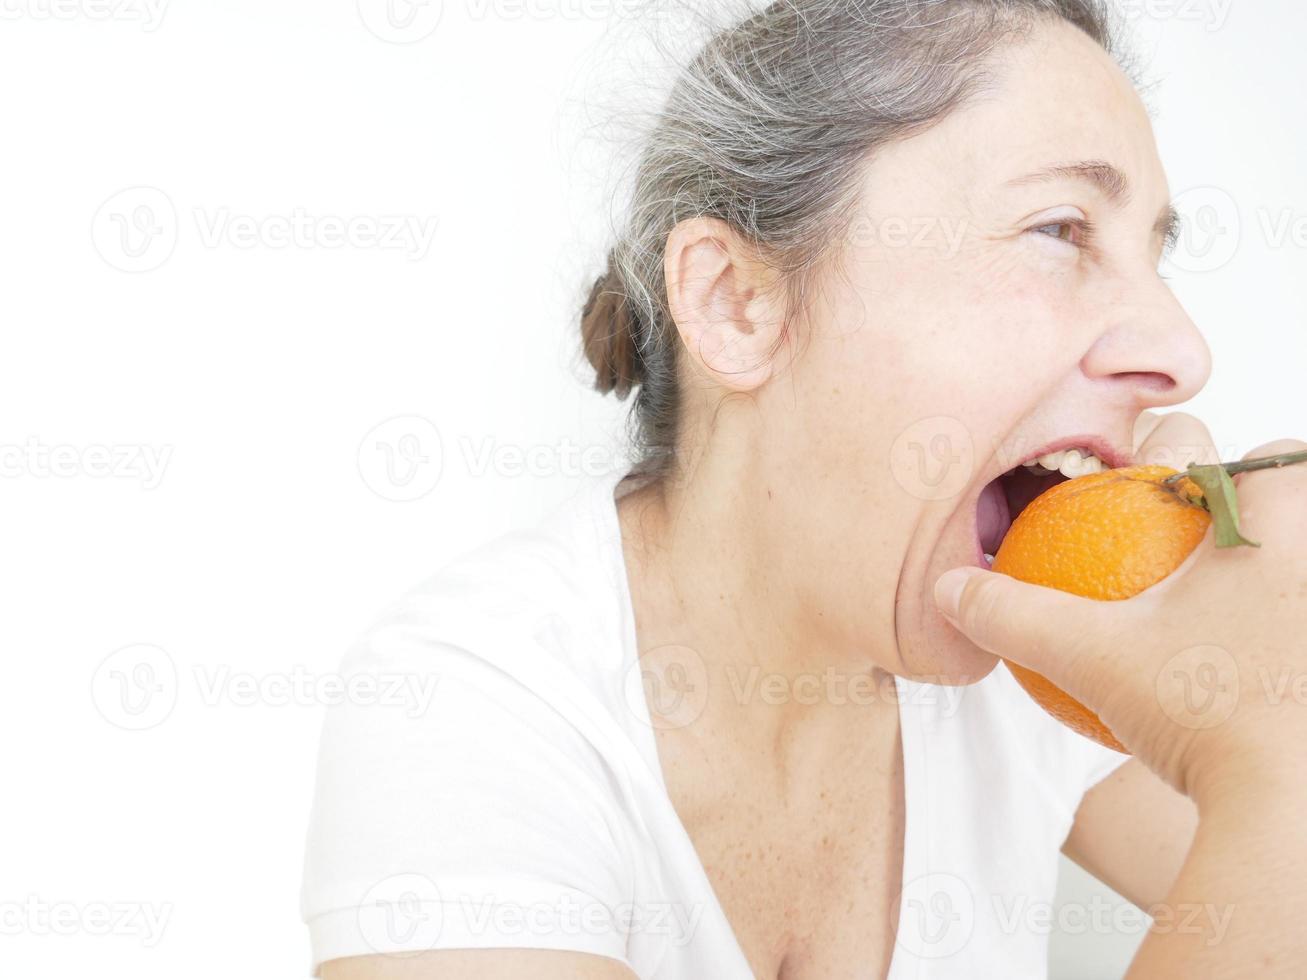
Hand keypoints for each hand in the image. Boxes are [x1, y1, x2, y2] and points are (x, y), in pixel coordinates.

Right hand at [935, 415, 1306, 810]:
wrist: (1291, 810)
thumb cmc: (1207, 710)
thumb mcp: (1088, 656)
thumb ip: (1015, 614)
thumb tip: (951, 588)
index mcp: (1277, 531)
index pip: (1271, 457)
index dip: (1221, 468)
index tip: (1168, 503)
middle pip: (1297, 509)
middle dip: (1253, 518)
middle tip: (1193, 558)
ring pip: (1300, 578)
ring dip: (1266, 583)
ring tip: (1216, 622)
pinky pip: (1296, 641)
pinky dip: (1272, 648)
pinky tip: (1237, 686)